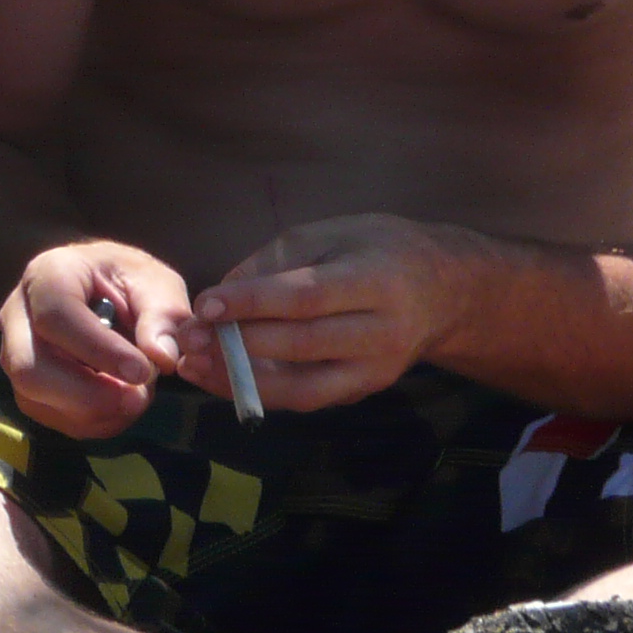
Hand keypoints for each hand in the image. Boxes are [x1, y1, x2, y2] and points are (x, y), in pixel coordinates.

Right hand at [0, 241, 199, 438]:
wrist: (109, 291)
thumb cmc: (129, 281)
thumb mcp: (157, 284)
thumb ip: (165, 315)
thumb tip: (161, 356)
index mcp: (48, 275)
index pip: (57, 317)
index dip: (99, 351)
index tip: (141, 371)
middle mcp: (18, 314)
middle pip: (30, 369)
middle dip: (88, 395)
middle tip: (138, 398)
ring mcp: (14, 352)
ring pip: (35, 399)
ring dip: (93, 413)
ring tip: (136, 397)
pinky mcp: (24, 384)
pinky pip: (48, 416)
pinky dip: (90, 422)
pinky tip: (119, 405)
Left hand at [190, 214, 468, 412]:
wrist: (443, 292)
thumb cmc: (378, 250)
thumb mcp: (332, 233)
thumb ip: (275, 260)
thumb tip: (220, 296)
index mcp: (376, 280)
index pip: (307, 297)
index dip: (253, 303)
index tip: (205, 304)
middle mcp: (381, 332)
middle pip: (301, 345)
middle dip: (237, 345)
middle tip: (189, 339)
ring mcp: (375, 370)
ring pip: (302, 388)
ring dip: (241, 381)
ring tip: (196, 366)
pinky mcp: (363, 392)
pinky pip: (306, 399)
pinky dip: (261, 393)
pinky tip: (223, 378)